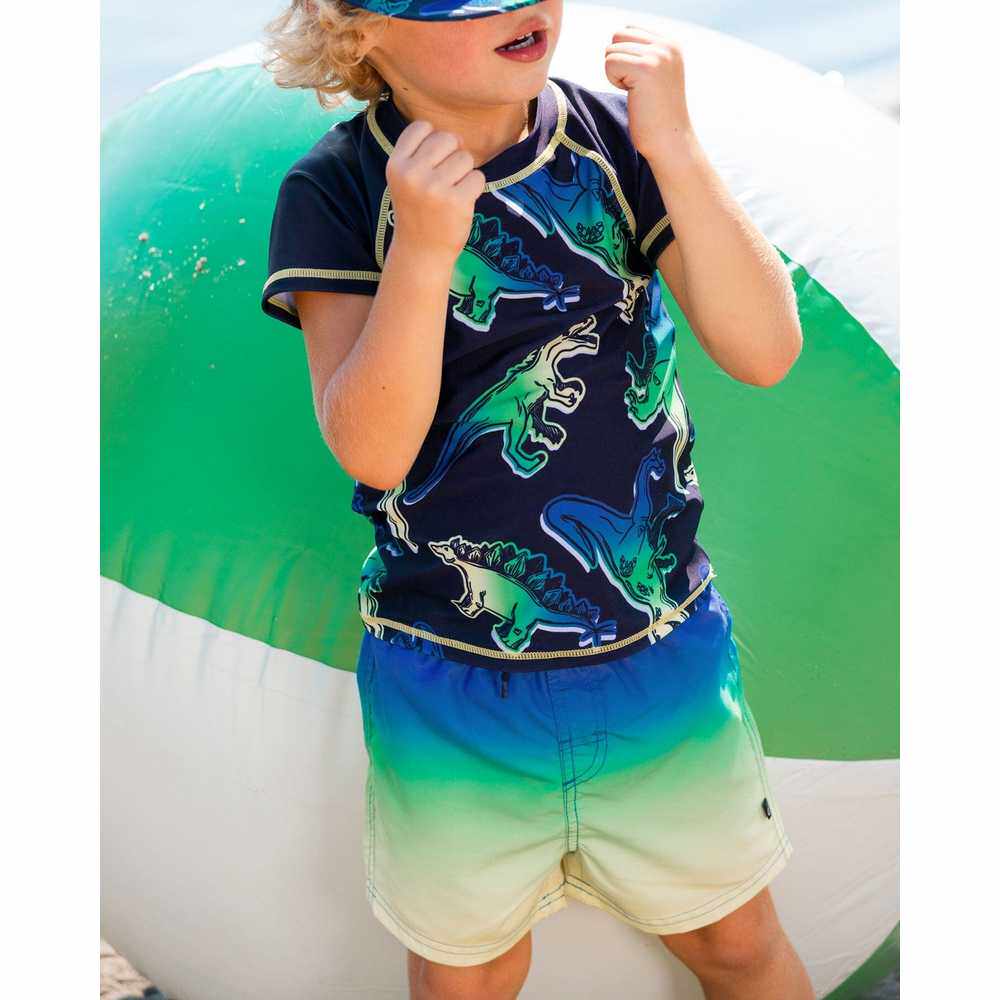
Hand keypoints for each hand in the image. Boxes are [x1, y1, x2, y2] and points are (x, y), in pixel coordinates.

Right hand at [385, 121, 485, 261]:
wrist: (421, 252)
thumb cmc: (418, 210)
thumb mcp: (405, 179)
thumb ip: (422, 153)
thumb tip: (458, 138)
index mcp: (396, 165)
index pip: (421, 127)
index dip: (432, 140)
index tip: (431, 162)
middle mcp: (412, 174)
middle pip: (447, 138)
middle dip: (453, 154)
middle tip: (446, 178)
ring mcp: (435, 188)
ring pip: (465, 157)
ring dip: (464, 173)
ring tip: (451, 192)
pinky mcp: (457, 201)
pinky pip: (478, 177)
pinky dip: (474, 188)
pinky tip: (461, 202)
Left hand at [605, 25, 692, 164]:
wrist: (670, 140)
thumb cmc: (657, 115)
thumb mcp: (656, 75)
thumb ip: (642, 53)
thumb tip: (615, 40)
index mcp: (671, 44)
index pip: (630, 30)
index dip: (625, 57)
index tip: (641, 81)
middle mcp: (667, 45)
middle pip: (618, 36)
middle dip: (619, 63)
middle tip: (636, 87)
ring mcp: (658, 55)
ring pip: (611, 50)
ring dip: (617, 75)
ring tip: (637, 92)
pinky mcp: (644, 68)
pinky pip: (609, 63)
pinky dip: (615, 81)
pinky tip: (633, 95)